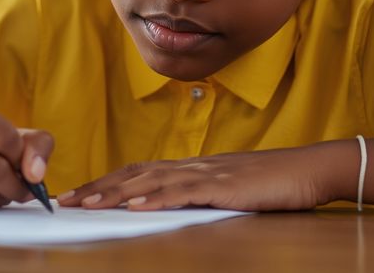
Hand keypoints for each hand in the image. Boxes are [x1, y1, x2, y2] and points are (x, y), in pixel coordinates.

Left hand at [57, 145, 345, 211]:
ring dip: (116, 192)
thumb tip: (163, 207)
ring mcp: (206, 173)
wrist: (307, 170)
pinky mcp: (224, 186)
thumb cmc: (270, 185)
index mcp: (189, 168)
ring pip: (151, 180)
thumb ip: (195, 196)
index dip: (104, 183)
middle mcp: (191, 166)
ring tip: (88, 203)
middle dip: (97, 187)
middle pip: (134, 174)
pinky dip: (157, 197)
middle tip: (65, 200)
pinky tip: (136, 204)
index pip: (137, 173)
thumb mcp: (224, 192)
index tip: (76, 195)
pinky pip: (184, 191)